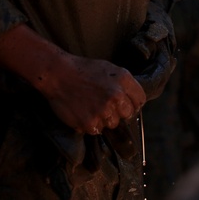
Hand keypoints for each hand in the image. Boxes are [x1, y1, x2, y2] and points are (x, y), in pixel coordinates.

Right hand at [0, 24, 146, 134]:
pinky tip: (82, 111)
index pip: (140, 100)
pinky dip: (90, 124)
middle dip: (119, 112)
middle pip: (127, 114)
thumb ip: (124, 84)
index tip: (125, 105)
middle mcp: (116, 96)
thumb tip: (134, 100)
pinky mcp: (90, 123)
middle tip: (104, 106)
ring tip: (90, 106)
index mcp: (123, 79)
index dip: (133, 103)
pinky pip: (96, 130)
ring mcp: (103, 111)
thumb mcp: (109, 69)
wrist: (58, 74)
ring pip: (112, 124)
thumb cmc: (83, 70)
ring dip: (103, 119)